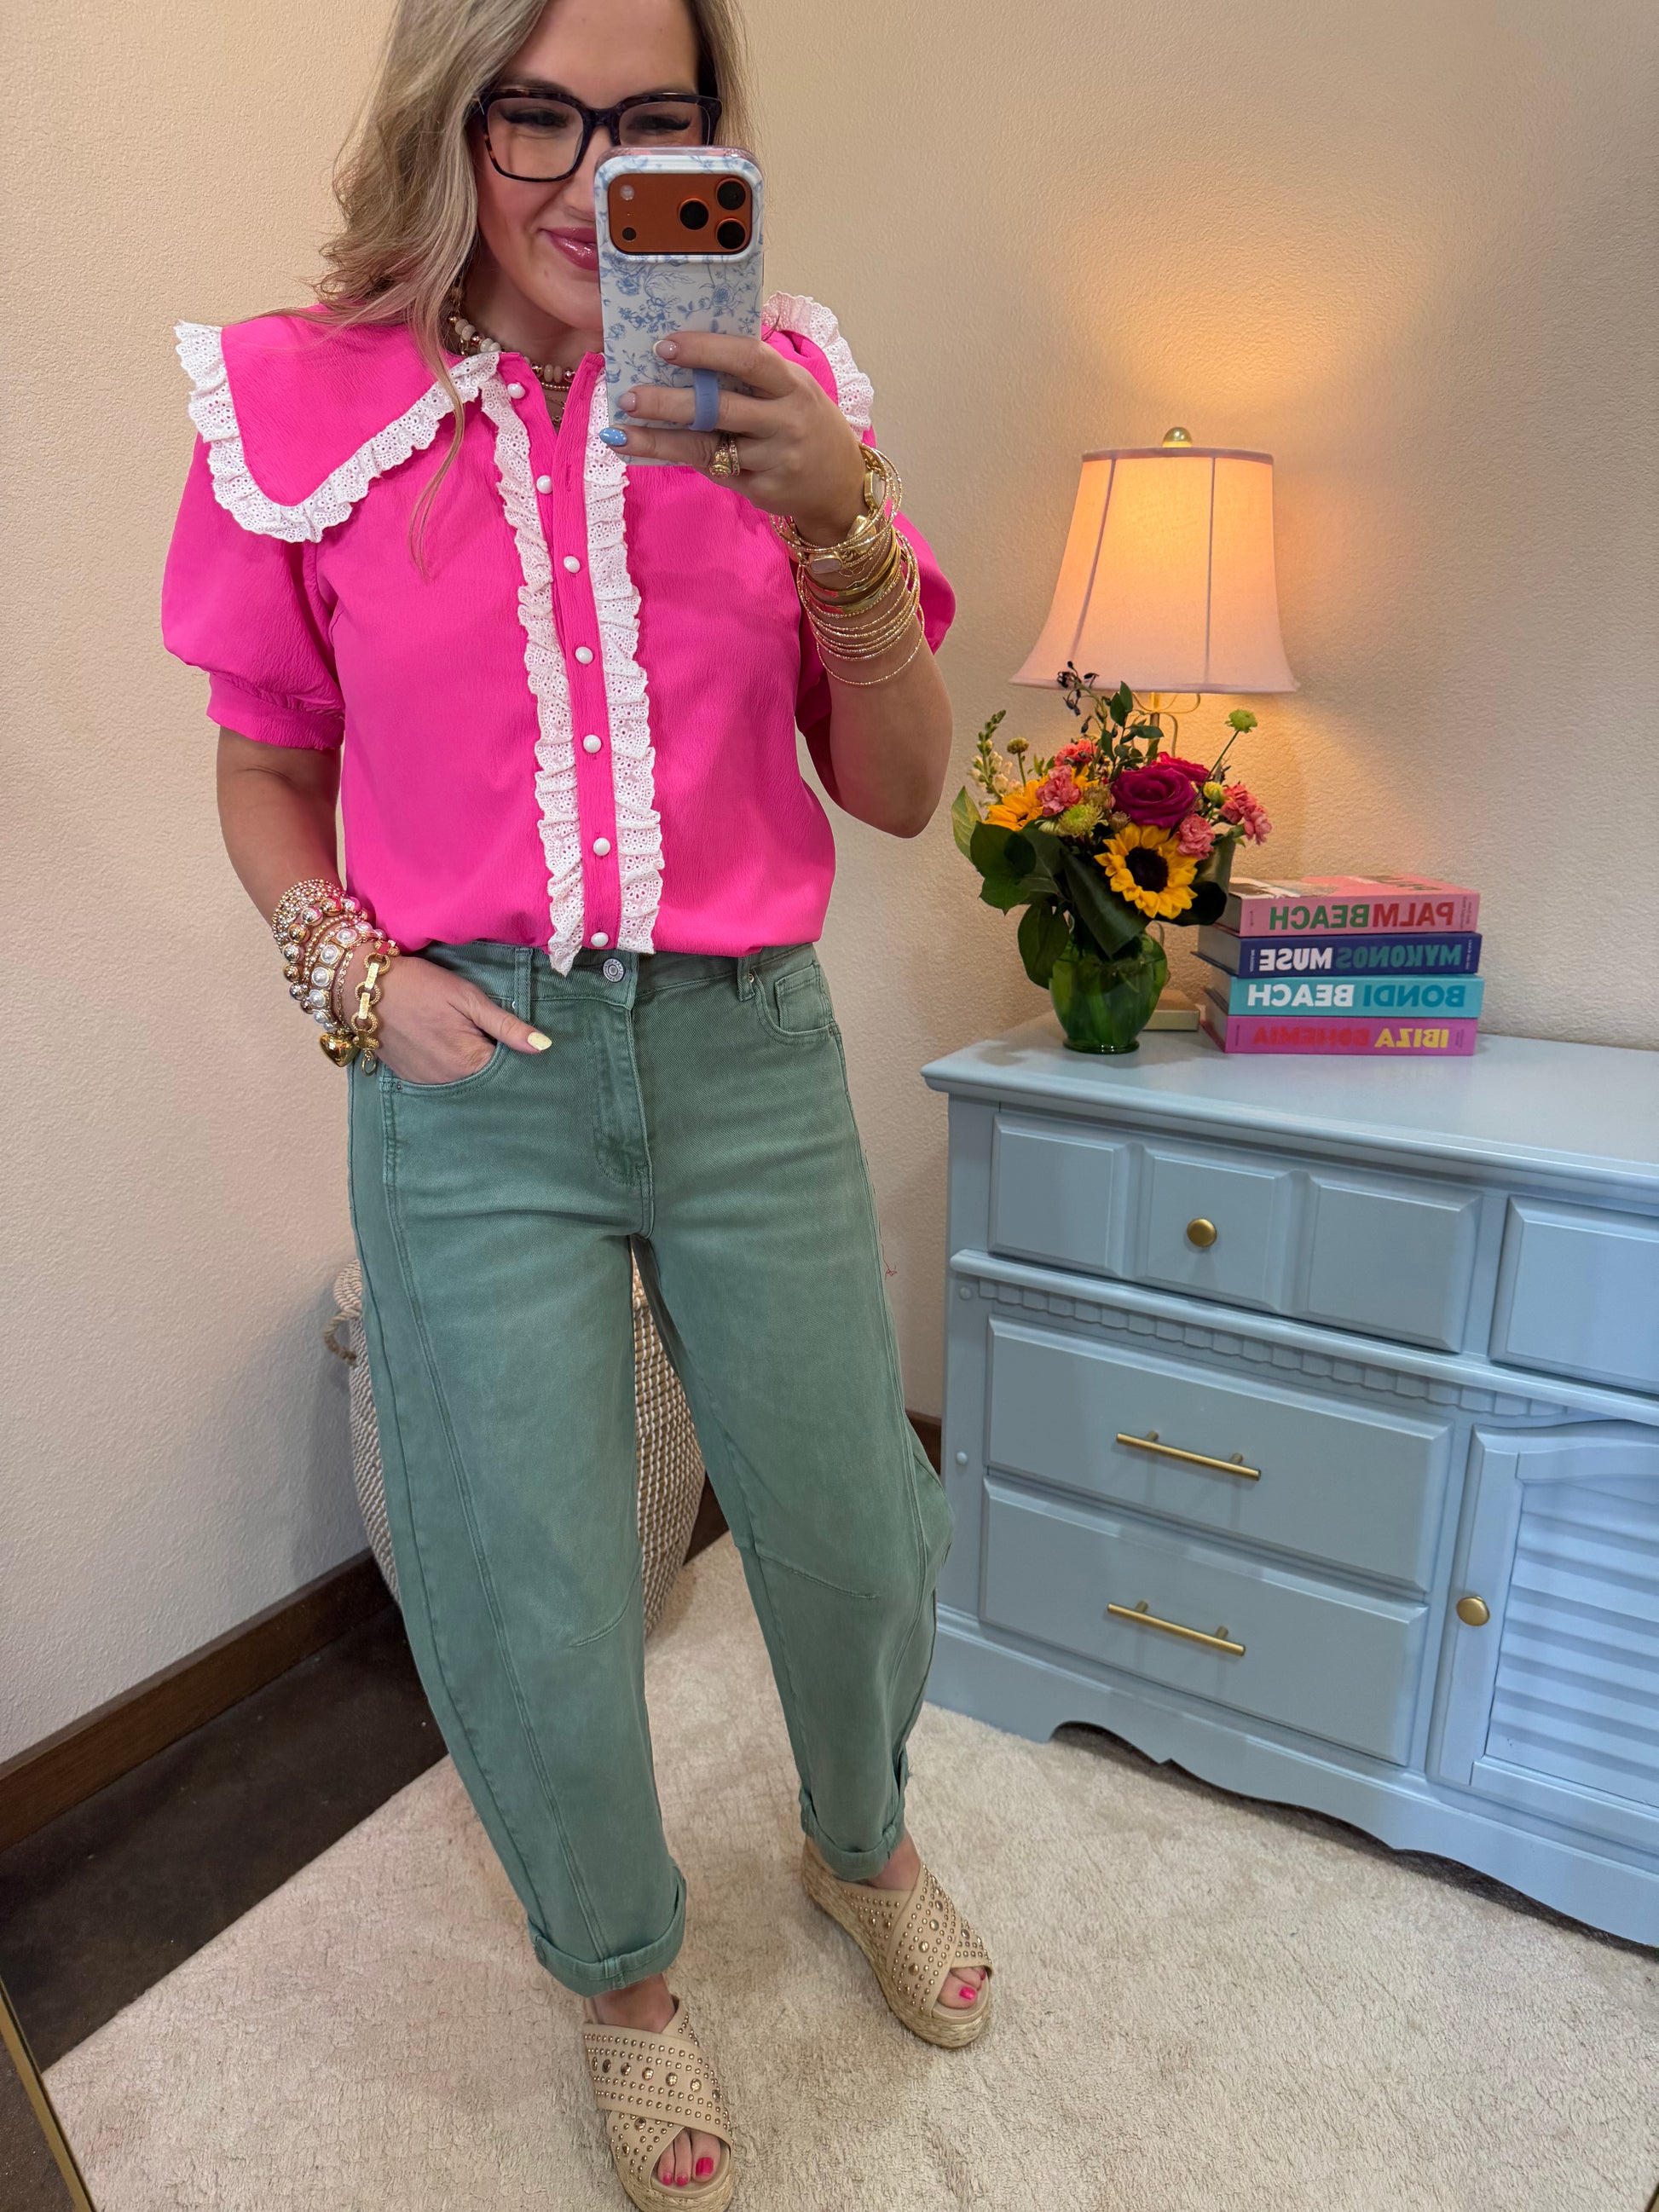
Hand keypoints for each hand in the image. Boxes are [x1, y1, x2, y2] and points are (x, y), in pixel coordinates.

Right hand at [334, 949, 550, 1082]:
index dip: (515, 1054)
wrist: (364, 988)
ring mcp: (428, 1082)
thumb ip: (506, 1026)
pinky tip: (443, 1045)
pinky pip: (441, 1079)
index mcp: (469, 1061)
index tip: (517, 1039)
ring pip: (464, 1080)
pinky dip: (449, 1067)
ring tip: (463, 1037)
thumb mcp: (468, 998)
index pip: (509, 1070)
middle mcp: (450, 1081)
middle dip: (494, 1061)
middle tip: (490, 1035)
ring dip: (470, 1065)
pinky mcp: (411, 1079)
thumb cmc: (420, 986)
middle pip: (486, 1077)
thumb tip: (543, 1046)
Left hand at [610, 331, 867, 543]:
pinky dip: (677, 458)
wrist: (841, 485)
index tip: (665, 345)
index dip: (706, 350)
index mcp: (792, 384)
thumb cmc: (805, 424)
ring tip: (620, 431)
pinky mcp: (762, 488)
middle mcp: (786, 420)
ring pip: (708, 447)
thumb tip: (686, 354)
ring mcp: (774, 458)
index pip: (748, 358)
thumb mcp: (791, 391)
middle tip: (630, 396)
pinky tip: (645, 449)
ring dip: (659, 440)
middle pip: (721, 408)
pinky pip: (714, 470)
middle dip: (670, 402)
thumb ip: (751, 377)